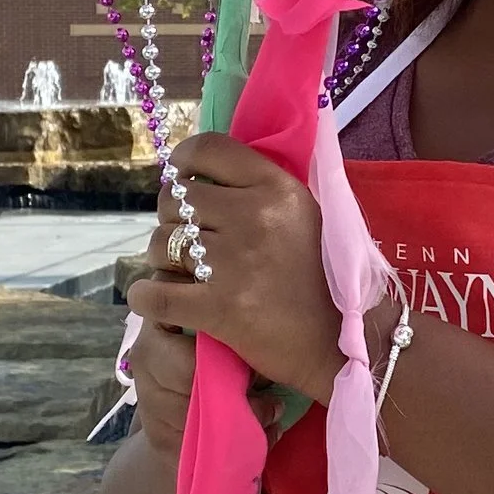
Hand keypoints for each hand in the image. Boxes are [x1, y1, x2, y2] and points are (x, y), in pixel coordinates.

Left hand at [126, 133, 345, 405]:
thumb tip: (207, 172)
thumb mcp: (309, 215)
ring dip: (162, 259)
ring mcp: (235, 263)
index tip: (181, 176)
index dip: (183, 160)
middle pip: (176, 199)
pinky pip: (153, 294)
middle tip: (187, 239)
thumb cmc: (330, 280)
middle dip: (172, 218)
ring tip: (182, 272)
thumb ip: (264, 190)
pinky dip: (146, 297)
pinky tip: (154, 300)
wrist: (347, 344)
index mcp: (278, 188)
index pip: (209, 149)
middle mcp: (255, 217)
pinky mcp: (219, 308)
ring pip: (160, 243)